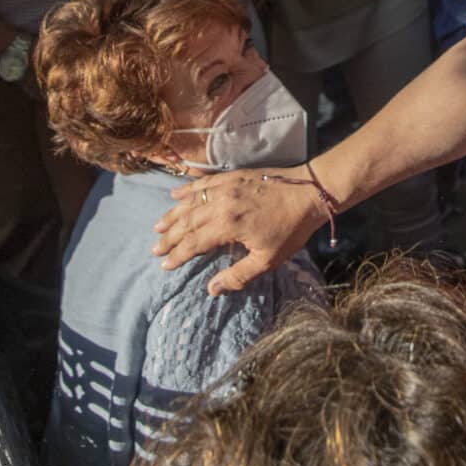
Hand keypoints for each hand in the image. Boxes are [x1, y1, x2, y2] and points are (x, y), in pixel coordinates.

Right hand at [151, 166, 325, 294]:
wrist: (310, 191)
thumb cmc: (291, 228)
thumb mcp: (267, 259)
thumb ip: (238, 275)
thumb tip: (212, 290)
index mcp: (228, 225)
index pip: (194, 243)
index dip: (178, 255)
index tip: (165, 265)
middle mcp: (221, 203)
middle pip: (187, 222)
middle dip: (170, 237)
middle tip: (155, 249)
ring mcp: (226, 187)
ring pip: (191, 202)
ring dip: (172, 214)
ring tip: (158, 226)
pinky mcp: (232, 176)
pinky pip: (203, 183)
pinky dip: (187, 189)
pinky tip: (175, 194)